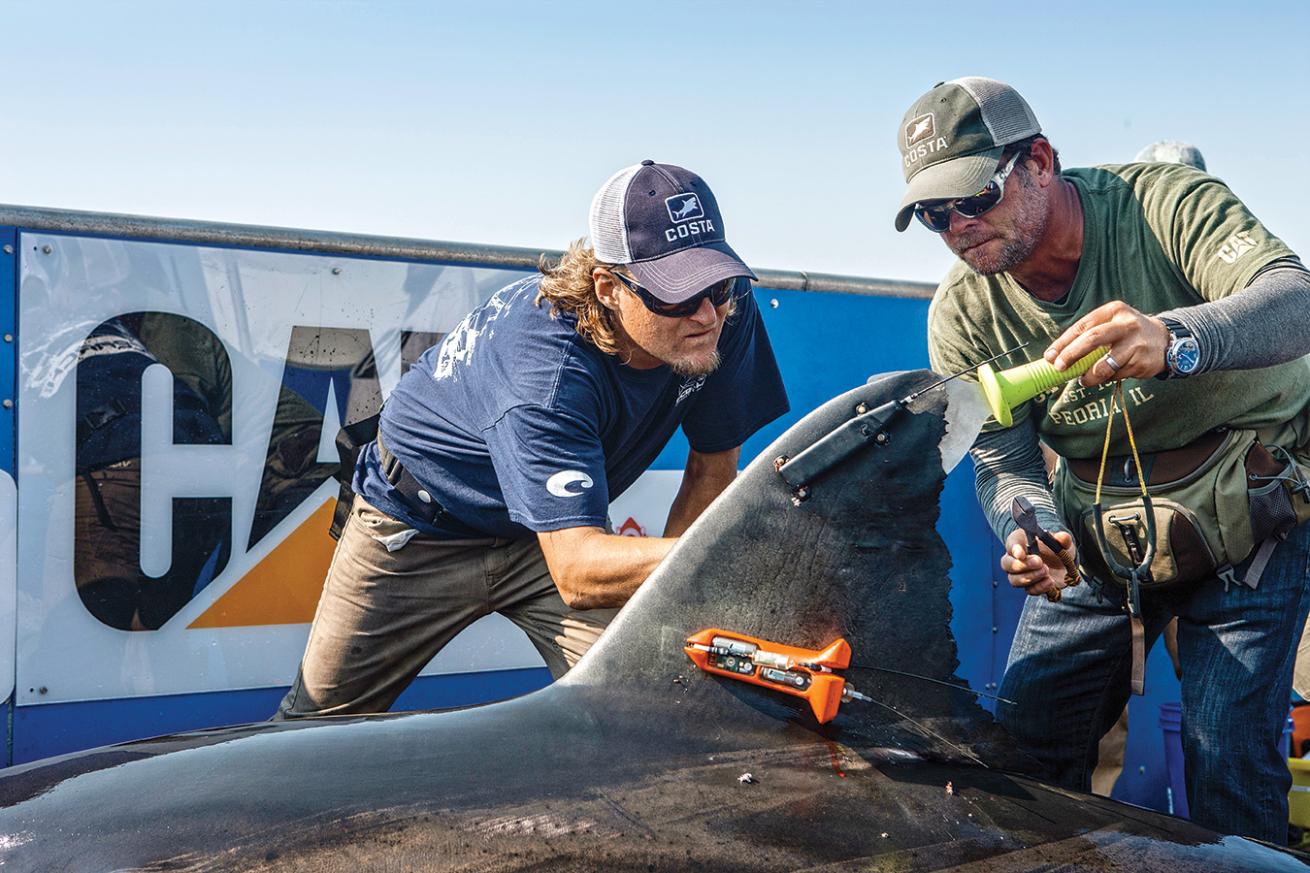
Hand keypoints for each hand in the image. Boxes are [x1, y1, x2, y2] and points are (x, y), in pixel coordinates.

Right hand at [1002, 528, 1076, 597]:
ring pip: (1014, 580)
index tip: (1021, 554)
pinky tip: (1050, 582)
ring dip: (1030, 577)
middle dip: (1021, 565)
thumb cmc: (1055, 546)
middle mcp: (1015, 559)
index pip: (1011, 544)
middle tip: (1039, 563)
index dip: (1014, 550)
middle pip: (1006, 564)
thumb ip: (1062, 538)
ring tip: (1046, 571)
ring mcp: (1020, 575)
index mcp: (1019, 542)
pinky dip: (1039, 587)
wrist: (1062, 562)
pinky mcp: (1031, 586)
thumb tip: (1063, 538)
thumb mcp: (1061, 540)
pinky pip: (1029, 590)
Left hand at [1043, 301, 1170, 386]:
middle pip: (1092, 339)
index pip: (1082, 326)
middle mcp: (1126, 324)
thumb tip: (1056, 356)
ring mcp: (1136, 343)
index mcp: (1113, 311)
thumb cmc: (1127, 334)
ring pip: (1104, 364)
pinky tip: (1109, 375)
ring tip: (1084, 379)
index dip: (1063, 343)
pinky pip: (1116, 375)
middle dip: (1072, 355)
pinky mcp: (1142, 362)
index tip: (1049, 356)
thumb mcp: (1111, 325)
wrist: (1164, 341)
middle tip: (1059, 367)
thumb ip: (1087, 336)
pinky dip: (1107, 379)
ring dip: (1089, 376)